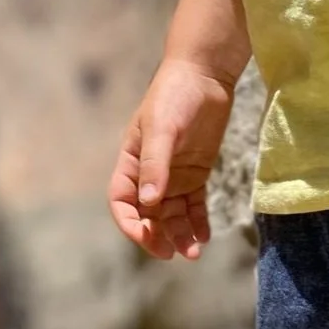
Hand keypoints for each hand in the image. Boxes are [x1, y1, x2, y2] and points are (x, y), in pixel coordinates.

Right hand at [107, 58, 233, 259]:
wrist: (205, 76)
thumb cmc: (174, 96)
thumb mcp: (161, 128)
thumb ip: (156, 164)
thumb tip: (150, 201)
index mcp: (131, 163)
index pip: (123, 202)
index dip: (130, 223)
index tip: (145, 237)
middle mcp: (150, 174)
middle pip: (149, 215)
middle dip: (158, 236)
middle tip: (174, 253)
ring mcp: (174, 175)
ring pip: (173, 214)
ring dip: (180, 234)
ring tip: (194, 252)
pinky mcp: (197, 173)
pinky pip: (195, 205)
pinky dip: (198, 221)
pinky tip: (205, 236)